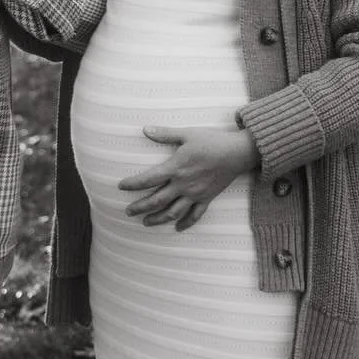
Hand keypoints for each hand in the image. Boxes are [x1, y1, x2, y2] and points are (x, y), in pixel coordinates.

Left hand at [118, 125, 259, 230]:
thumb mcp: (187, 134)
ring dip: (158, 219)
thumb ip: (165, 134)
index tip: (121, 186)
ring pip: (173, 212)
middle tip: (128, 211)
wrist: (237, 152)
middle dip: (140, 207)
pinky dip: (186, 223)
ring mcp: (195, 194)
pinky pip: (195, 215)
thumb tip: (145, 129)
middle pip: (157, 200)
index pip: (148, 179)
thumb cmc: (212, 141)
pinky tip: (178, 228)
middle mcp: (183, 184)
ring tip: (146, 223)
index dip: (133, 184)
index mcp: (175, 168)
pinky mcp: (207, 198)